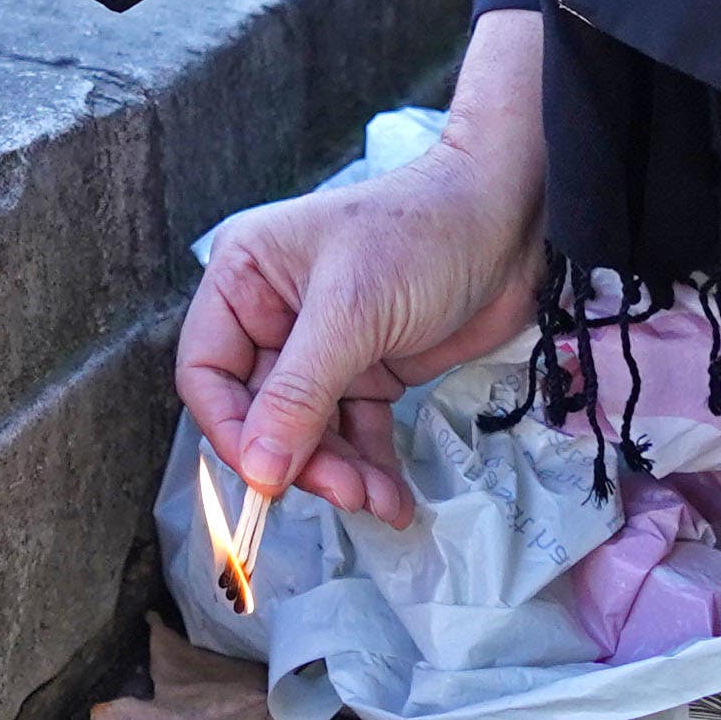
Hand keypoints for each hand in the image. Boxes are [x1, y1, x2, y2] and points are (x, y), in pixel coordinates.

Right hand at [175, 12, 550, 524]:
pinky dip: (370, 465)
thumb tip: (257, 474)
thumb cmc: (422, 238)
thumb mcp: (351, 314)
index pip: (206, 372)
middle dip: (299, 458)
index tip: (267, 479)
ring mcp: (322, 345)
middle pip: (259, 411)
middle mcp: (273, 313)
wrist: (514, 221)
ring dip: (339, 471)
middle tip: (345, 492)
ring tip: (377, 498)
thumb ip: (297, 396)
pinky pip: (353, 429)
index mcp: (244, 278)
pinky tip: (394, 499)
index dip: (230, 430)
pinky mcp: (368, 367)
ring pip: (307, 430)